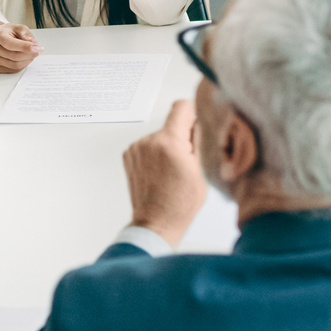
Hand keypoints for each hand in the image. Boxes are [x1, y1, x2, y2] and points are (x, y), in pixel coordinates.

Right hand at [0, 22, 41, 73]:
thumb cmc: (8, 32)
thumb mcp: (18, 28)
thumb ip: (26, 34)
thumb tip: (33, 44)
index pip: (11, 44)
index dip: (25, 47)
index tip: (38, 48)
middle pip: (14, 56)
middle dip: (30, 54)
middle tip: (38, 51)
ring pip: (15, 65)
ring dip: (27, 61)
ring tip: (32, 54)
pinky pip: (13, 70)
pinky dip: (22, 65)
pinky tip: (25, 59)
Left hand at [123, 98, 206, 246]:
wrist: (156, 222)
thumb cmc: (180, 203)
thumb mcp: (201, 171)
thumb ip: (200, 142)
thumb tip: (201, 122)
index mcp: (169, 143)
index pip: (181, 107)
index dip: (193, 113)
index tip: (199, 124)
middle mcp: (148, 141)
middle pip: (171, 123)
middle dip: (183, 136)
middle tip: (189, 159)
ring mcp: (136, 148)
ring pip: (160, 135)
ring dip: (168, 145)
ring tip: (174, 170)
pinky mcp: (129, 156)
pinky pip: (149, 145)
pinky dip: (156, 153)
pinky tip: (162, 172)